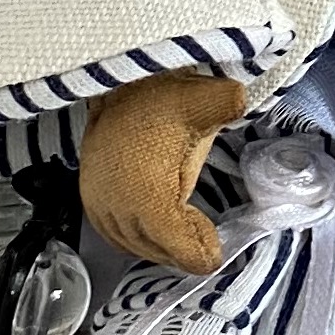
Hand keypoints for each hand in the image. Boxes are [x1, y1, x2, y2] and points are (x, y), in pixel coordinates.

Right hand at [79, 73, 250, 272]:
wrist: (114, 82)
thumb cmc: (157, 95)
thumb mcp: (203, 100)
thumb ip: (229, 105)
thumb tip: (244, 101)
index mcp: (146, 197)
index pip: (178, 248)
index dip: (201, 251)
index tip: (214, 247)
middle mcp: (117, 208)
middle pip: (156, 250)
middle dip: (183, 249)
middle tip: (206, 241)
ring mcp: (99, 203)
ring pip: (132, 244)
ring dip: (160, 245)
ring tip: (184, 235)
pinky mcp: (89, 196)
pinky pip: (112, 233)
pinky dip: (136, 237)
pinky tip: (154, 228)